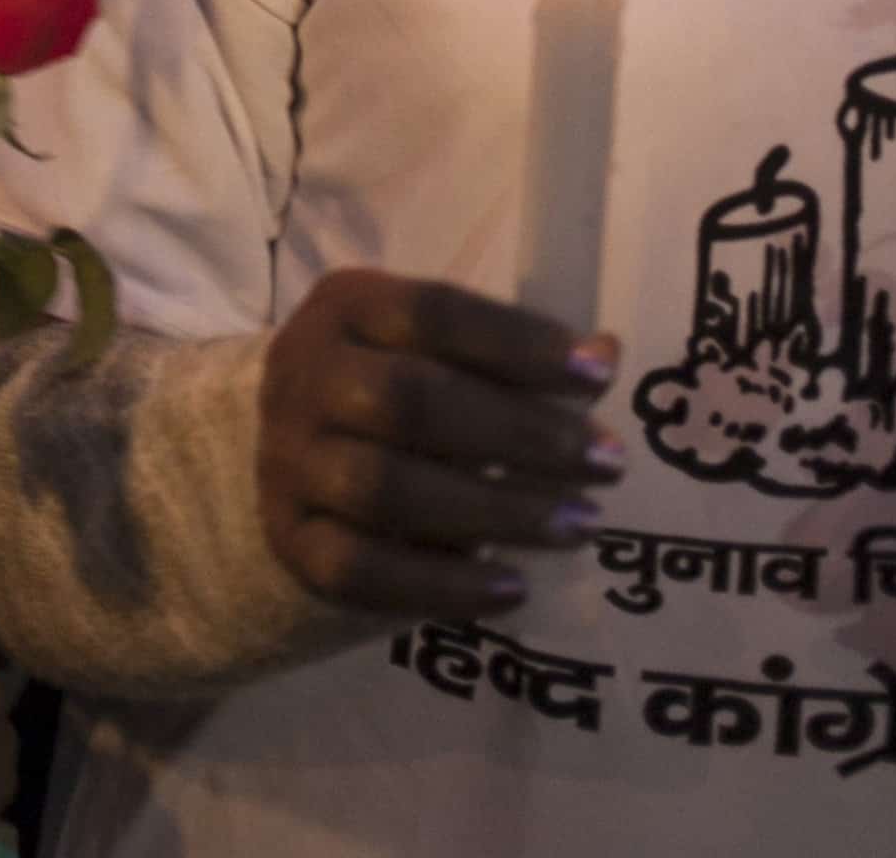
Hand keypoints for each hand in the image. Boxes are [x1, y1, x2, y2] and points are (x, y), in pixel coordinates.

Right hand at [258, 270, 623, 620]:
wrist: (298, 454)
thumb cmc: (392, 390)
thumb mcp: (439, 353)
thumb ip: (514, 358)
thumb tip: (606, 354)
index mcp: (348, 307)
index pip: (433, 312)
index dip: (518, 343)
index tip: (597, 376)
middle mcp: (306, 375)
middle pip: (408, 399)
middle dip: (519, 433)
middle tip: (606, 463)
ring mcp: (289, 460)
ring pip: (387, 489)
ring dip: (496, 510)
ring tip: (579, 524)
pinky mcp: (290, 539)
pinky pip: (361, 570)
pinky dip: (442, 585)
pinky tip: (512, 587)